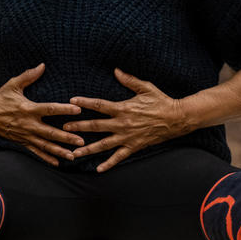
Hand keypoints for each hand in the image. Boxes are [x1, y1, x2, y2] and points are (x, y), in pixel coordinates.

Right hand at [0, 63, 83, 165]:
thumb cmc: (0, 97)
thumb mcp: (13, 84)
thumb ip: (28, 76)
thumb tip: (42, 65)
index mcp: (28, 108)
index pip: (50, 109)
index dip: (64, 109)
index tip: (78, 110)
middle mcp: (28, 124)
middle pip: (51, 132)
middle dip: (66, 137)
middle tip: (81, 141)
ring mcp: (25, 135)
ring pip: (45, 145)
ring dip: (60, 151)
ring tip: (73, 155)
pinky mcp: (21, 141)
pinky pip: (35, 151)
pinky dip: (46, 158)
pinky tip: (58, 163)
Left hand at [66, 68, 187, 171]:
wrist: (177, 118)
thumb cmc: (161, 101)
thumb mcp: (145, 87)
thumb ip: (129, 80)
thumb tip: (116, 70)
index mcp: (123, 108)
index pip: (99, 105)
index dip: (84, 103)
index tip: (71, 101)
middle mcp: (122, 124)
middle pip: (96, 126)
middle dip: (78, 126)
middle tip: (64, 128)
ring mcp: (127, 137)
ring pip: (104, 144)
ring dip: (88, 148)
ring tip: (74, 152)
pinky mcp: (134, 147)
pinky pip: (119, 157)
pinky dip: (108, 164)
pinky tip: (98, 169)